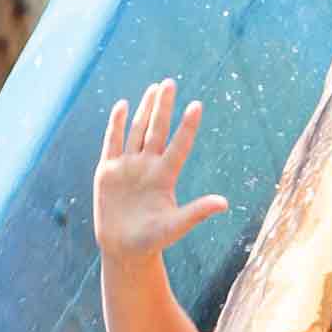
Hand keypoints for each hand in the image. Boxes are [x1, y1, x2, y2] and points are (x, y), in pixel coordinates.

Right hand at [94, 80, 230, 258]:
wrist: (124, 249)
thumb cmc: (152, 240)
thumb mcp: (175, 226)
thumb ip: (197, 212)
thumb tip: (224, 203)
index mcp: (165, 177)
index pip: (179, 145)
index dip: (187, 126)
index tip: (196, 106)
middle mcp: (147, 166)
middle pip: (157, 130)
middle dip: (163, 107)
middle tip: (170, 83)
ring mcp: (127, 166)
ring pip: (137, 131)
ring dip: (145, 110)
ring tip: (154, 88)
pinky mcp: (107, 171)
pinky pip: (112, 142)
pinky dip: (117, 124)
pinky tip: (123, 106)